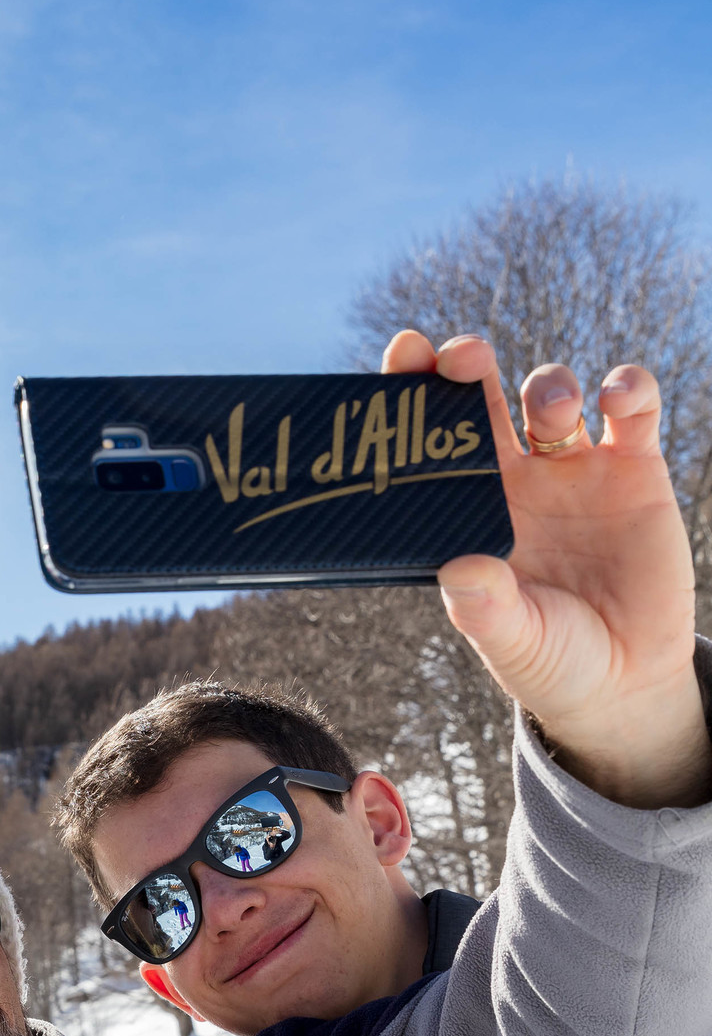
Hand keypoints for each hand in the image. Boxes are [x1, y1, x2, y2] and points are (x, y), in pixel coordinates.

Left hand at [383, 330, 709, 808]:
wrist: (626, 681)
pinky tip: (617, 397)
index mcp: (468, 513)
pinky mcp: (634, 470)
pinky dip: (627, 389)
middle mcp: (515, 481)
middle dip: (468, 367)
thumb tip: (462, 569)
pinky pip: (631, 409)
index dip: (414, 395)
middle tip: (461, 355)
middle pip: (482, 403)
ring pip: (552, 398)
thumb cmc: (553, 661)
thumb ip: (487, 609)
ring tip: (553, 409)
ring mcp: (574, 470)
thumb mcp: (516, 643)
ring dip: (549, 387)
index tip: (402, 357)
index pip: (431, 444)